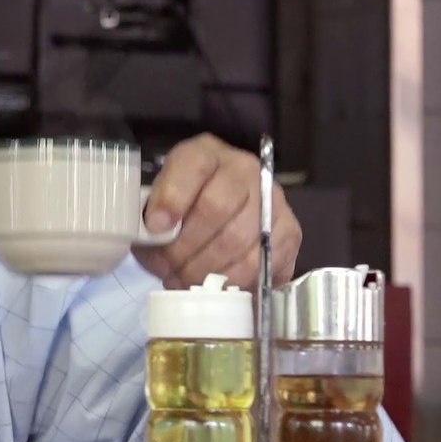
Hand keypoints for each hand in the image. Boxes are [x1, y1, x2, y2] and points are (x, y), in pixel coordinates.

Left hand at [133, 133, 301, 289]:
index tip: (155, 226)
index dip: (173, 196)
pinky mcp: (290, 231)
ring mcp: (272, 199)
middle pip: (216, 208)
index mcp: (206, 154)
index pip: (193, 165)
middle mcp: (244, 169)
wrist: (221, 216)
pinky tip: (217, 287)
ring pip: (239, 239)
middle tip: (168, 268)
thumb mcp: (157, 205)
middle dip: (185, 247)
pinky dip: (235, 281)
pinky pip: (262, 262)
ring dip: (207, 269)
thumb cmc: (180, 211)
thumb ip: (150, 219)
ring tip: (186, 281)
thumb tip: (155, 247)